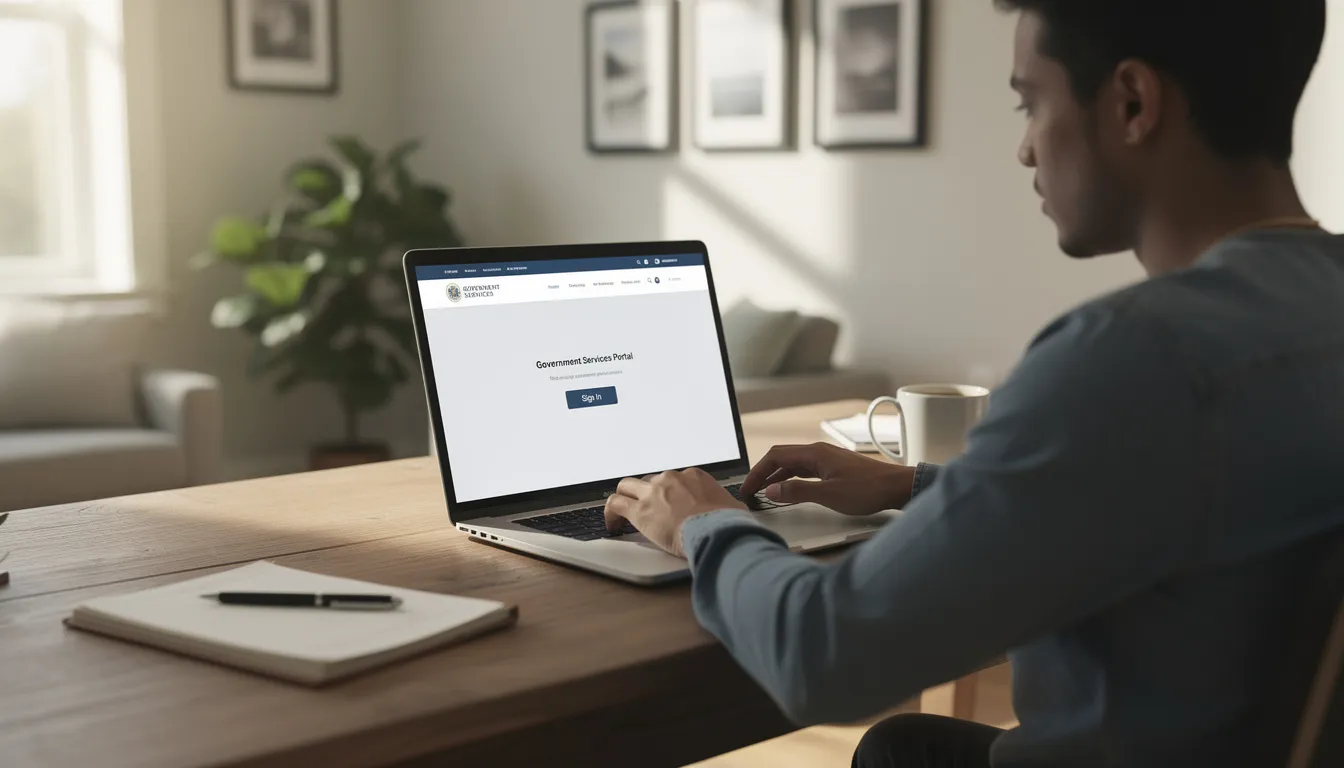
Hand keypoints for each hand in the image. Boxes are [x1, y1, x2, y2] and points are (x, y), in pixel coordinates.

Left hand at [604, 469, 746, 556]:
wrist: (714, 531)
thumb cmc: (726, 523)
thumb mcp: (732, 507)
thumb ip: (727, 506)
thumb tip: (733, 511)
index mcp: (693, 476)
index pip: (672, 479)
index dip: (667, 493)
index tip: (666, 504)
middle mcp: (670, 479)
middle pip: (649, 481)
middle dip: (646, 494)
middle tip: (645, 509)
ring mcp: (653, 492)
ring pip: (627, 486)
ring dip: (624, 498)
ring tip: (621, 513)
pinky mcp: (639, 510)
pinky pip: (615, 504)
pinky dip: (610, 512)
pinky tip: (612, 524)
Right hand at [741, 442, 916, 515]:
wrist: (897, 487)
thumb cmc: (869, 489)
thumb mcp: (828, 495)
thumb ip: (797, 492)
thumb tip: (771, 491)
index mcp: (814, 453)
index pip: (775, 456)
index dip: (757, 472)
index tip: (747, 488)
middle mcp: (819, 452)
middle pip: (782, 458)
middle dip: (763, 474)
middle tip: (750, 491)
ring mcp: (827, 459)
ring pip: (793, 464)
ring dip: (776, 477)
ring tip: (765, 493)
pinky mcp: (834, 468)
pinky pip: (805, 470)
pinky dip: (791, 479)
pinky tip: (790, 490)